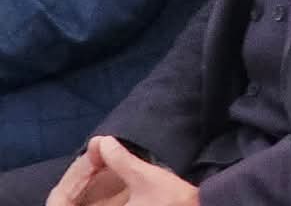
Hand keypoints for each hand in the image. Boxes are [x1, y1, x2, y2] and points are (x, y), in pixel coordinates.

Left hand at [57, 140, 192, 205]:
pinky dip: (103, 197)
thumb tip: (104, 142)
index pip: (64, 200)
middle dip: (80, 182)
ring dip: (91, 189)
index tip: (89, 158)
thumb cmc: (174, 202)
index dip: (73, 177)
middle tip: (95, 159)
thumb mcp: (146, 177)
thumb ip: (122, 160)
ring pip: (91, 203)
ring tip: (101, 165)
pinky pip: (105, 205)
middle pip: (75, 201)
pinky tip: (112, 182)